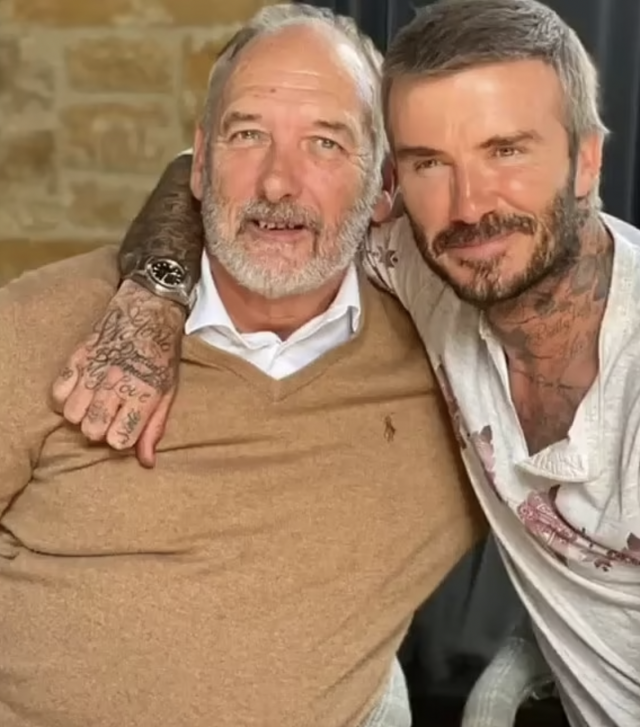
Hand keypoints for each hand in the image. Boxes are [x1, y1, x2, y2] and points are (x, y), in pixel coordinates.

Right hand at [52, 281, 183, 466]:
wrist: (149, 310)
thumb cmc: (162, 354)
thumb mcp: (168, 391)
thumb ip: (155, 426)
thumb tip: (147, 461)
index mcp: (144, 394)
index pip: (119, 439)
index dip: (121, 439)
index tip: (125, 430)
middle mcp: (117, 385)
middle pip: (92, 430)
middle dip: (100, 430)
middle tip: (109, 418)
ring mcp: (94, 370)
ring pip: (72, 414)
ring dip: (81, 415)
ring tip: (93, 405)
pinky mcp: (78, 357)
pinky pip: (58, 391)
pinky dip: (65, 398)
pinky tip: (79, 392)